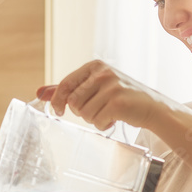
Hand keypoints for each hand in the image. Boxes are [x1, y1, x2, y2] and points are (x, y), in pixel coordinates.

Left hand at [37, 60, 159, 130]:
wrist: (152, 107)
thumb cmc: (120, 97)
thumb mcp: (94, 87)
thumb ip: (68, 89)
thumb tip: (39, 93)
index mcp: (95, 66)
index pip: (65, 84)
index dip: (58, 101)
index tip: (59, 111)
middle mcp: (103, 73)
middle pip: (73, 102)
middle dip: (81, 112)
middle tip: (97, 110)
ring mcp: (112, 87)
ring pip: (84, 113)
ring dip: (93, 119)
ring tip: (107, 113)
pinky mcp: (118, 102)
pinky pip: (97, 122)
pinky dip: (104, 125)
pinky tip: (115, 119)